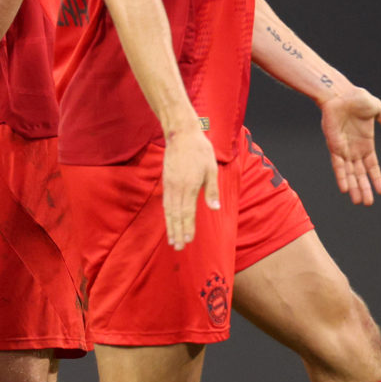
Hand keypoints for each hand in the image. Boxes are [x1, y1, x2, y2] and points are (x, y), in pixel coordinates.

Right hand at [160, 125, 218, 249]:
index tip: (188, 241)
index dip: (187, 228)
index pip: (188, 212)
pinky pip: (166, 202)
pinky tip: (168, 221)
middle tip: (177, 247)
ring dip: (170, 226)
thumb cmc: (200, 150)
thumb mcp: (212, 169)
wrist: (181, 134)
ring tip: (171, 239)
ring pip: (169, 211)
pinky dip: (167, 215)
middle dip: (177, 232)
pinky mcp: (166, 182)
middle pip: (176, 215)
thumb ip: (212, 190)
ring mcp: (170, 185)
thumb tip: (214, 209)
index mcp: (190, 186)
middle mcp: (177, 188)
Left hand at [319, 85, 380, 204]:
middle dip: (365, 188)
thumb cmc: (357, 99)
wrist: (340, 93)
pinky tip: (345, 189)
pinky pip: (338, 165)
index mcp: (365, 143)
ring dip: (354, 187)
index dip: (377, 178)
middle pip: (360, 174)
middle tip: (368, 204)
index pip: (372, 166)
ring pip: (350, 173)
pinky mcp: (334, 146)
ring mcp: (343, 149)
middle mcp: (354, 149)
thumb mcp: (377, 110)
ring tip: (359, 202)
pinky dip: (342, 177)